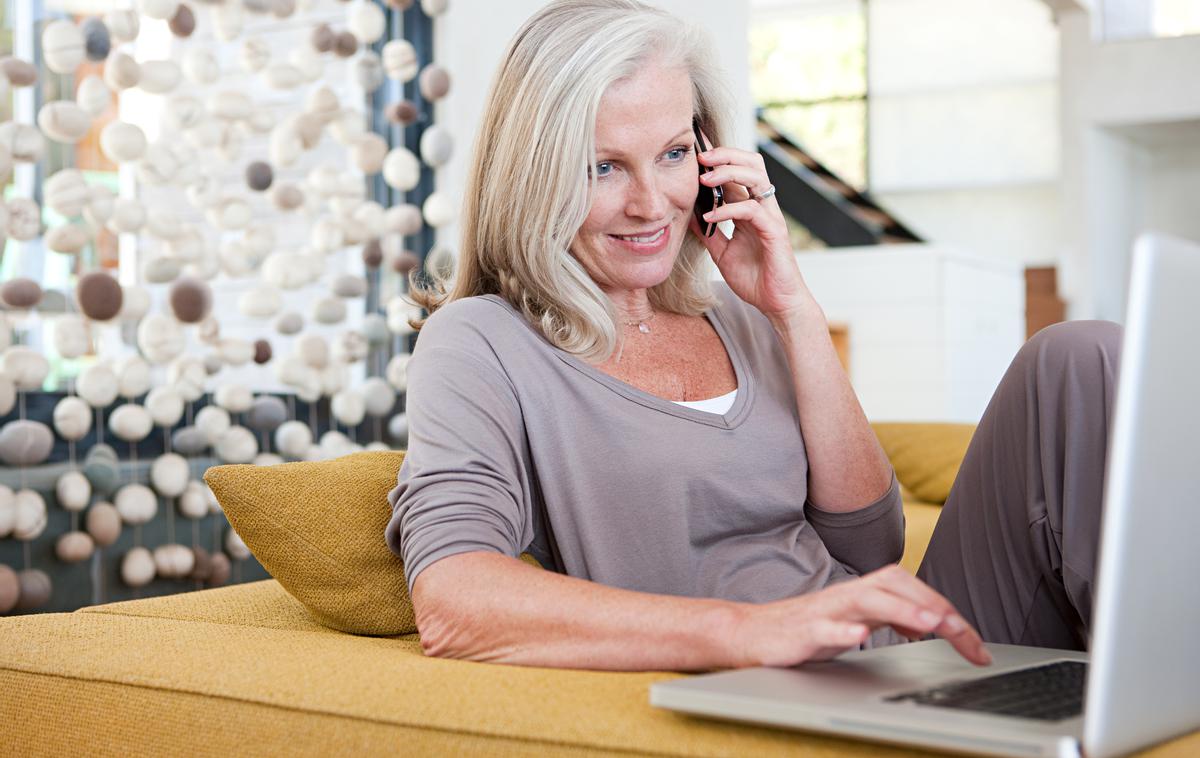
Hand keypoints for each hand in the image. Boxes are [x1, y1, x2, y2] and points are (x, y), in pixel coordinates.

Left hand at [690, 145, 809, 319]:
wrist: (776, 303)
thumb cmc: (754, 278)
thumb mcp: (722, 253)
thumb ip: (709, 232)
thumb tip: (687, 215)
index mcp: (750, 209)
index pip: (736, 173)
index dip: (718, 158)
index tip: (695, 147)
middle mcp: (762, 207)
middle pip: (751, 164)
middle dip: (726, 154)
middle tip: (700, 157)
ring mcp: (770, 217)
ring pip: (756, 178)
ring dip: (729, 173)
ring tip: (704, 179)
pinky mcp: (774, 232)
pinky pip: (752, 210)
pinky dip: (728, 210)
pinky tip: (709, 216)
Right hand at [730, 565, 991, 667]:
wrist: (752, 633)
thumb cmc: (806, 628)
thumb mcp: (858, 622)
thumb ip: (892, 617)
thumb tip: (931, 620)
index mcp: (864, 594)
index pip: (913, 593)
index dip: (948, 613)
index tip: (976, 645)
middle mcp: (848, 595)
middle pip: (896, 586)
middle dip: (932, 606)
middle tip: (963, 631)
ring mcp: (825, 611)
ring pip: (866, 601)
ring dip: (901, 609)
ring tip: (929, 624)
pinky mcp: (801, 631)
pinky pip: (823, 628)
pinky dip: (842, 631)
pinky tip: (859, 637)